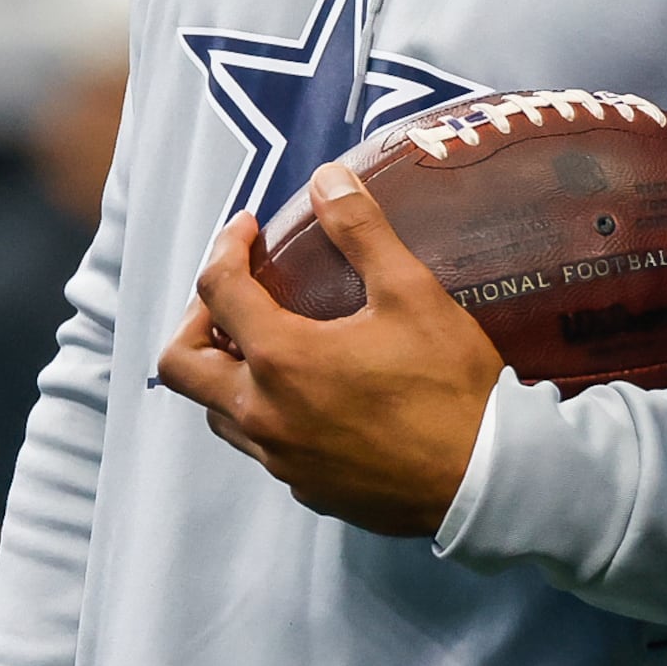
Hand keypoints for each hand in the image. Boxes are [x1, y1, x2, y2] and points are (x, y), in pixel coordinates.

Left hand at [155, 166, 505, 536]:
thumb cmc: (449, 385)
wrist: (485, 479)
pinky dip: (265, 409)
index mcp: (280, 359)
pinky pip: (261, 444)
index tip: (249, 229)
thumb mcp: (411, 293)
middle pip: (181, 364)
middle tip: (238, 292)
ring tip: (268, 339)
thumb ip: (361, 230)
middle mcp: (262, 414)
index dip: (226, 246)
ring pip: (216, 409)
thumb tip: (326, 177)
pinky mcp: (305, 488)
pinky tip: (312, 393)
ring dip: (227, 367)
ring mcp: (279, 459)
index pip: (217, 289)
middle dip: (198, 317)